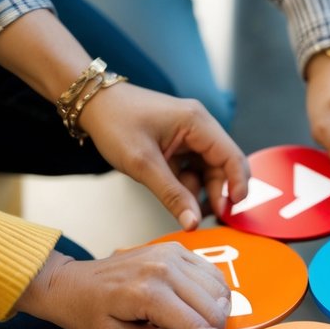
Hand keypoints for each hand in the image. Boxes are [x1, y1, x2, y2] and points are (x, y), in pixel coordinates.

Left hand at [14, 244, 232, 328]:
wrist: (71, 283)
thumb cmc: (88, 315)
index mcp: (148, 293)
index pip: (200, 325)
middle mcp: (165, 268)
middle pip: (216, 306)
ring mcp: (172, 253)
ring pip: (220, 288)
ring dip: (215, 309)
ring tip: (195, 323)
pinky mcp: (176, 248)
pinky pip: (212, 272)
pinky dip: (212, 291)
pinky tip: (195, 304)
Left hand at [78, 83, 249, 229]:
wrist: (91, 104)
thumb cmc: (115, 123)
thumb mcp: (143, 164)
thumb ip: (172, 195)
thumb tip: (193, 223)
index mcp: (197, 123)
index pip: (232, 157)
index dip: (238, 184)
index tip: (232, 209)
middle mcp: (199, 126)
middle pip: (222, 166)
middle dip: (216, 192)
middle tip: (204, 217)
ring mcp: (188, 134)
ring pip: (207, 170)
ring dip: (198, 191)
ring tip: (183, 209)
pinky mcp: (177, 143)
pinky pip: (191, 168)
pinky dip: (185, 185)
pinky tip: (173, 194)